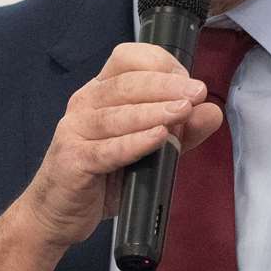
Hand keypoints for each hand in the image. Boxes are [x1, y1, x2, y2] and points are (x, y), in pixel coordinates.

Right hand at [0, 43, 222, 270]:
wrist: (58, 213)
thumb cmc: (102, 175)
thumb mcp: (148, 149)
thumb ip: (181, 131)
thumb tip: (212, 112)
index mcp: (102, 90)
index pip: (128, 58)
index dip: (161, 64)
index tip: (189, 81)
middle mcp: (85, 102)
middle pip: (127, 83)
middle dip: (166, 86)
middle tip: (196, 93)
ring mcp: (75, 130)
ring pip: (118, 114)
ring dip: (154, 111)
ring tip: (183, 112)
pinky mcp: (73, 160)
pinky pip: (107, 149)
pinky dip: (135, 143)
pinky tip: (158, 138)